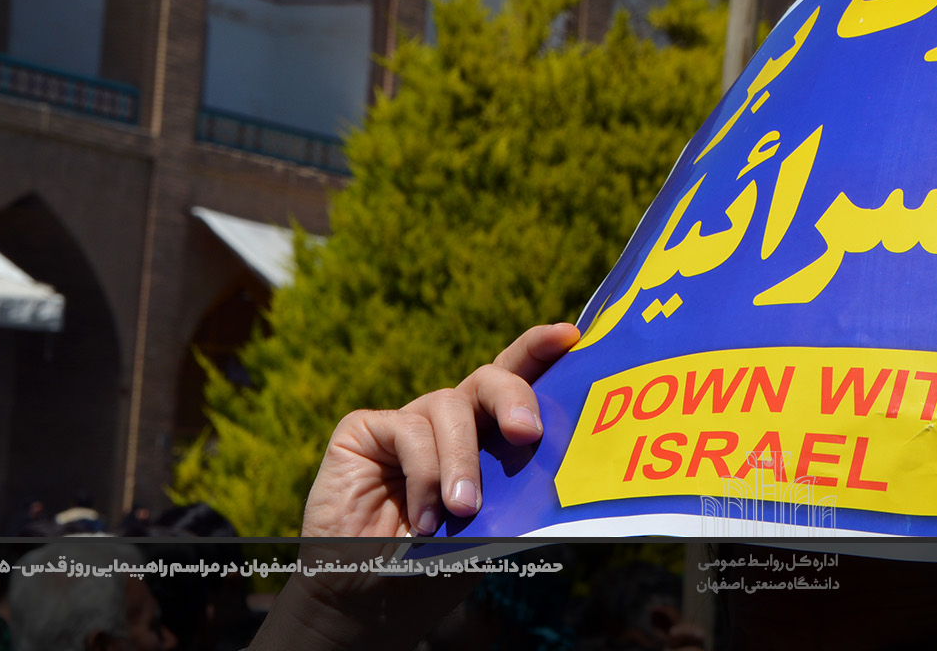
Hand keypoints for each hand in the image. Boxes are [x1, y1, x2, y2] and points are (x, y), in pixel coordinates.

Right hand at [247, 323, 580, 650]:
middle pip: (490, 379)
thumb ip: (516, 497)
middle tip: (528, 433)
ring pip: (449, 407)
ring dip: (461, 462)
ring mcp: (407, 421)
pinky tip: (424, 517)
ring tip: (462, 509)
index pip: (518, 382)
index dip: (541, 351)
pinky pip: (407, 431)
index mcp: (486, 437)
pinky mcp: (365, 430)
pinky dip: (423, 475)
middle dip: (514, 397)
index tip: (571, 335)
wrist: (370, 601)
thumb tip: (558, 475)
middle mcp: (450, 420)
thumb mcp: (489, 532)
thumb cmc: (434, 566)